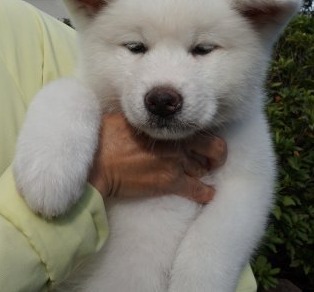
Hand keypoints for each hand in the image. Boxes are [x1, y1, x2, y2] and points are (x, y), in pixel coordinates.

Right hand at [87, 114, 226, 203]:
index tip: (204, 143)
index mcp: (169, 125)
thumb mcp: (130, 118)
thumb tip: (151, 121)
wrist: (98, 161)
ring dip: (203, 173)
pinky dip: (205, 194)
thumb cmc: (106, 136)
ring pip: (203, 169)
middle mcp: (177, 142)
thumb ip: (148, 121)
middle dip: (216, 156)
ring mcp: (176, 163)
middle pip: (213, 148)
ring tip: (200, 176)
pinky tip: (208, 195)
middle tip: (211, 161)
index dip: (205, 137)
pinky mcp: (169, 183)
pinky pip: (196, 190)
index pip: (200, 128)